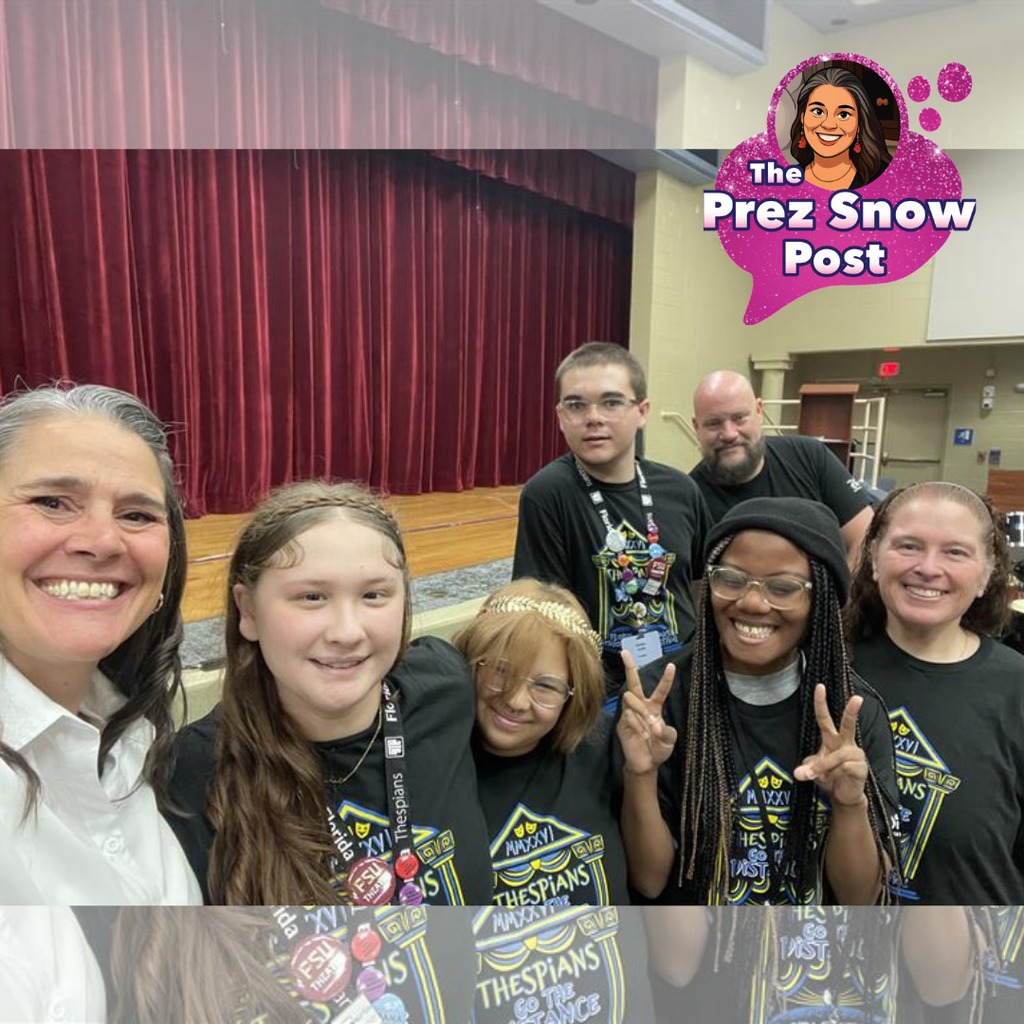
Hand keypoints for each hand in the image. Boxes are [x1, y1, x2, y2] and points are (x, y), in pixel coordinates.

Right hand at [617, 650, 677, 776]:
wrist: (645, 764)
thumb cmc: (658, 749)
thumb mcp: (669, 741)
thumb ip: (667, 732)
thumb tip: (656, 725)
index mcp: (654, 707)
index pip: (661, 690)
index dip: (666, 679)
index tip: (671, 665)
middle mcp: (641, 706)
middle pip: (634, 683)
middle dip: (629, 667)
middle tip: (624, 652)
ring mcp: (629, 713)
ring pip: (630, 698)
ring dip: (640, 710)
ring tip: (648, 727)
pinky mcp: (621, 722)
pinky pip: (628, 715)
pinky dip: (637, 725)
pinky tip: (641, 735)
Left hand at [793, 684, 867, 807]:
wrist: (844, 797)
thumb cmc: (830, 778)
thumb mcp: (813, 771)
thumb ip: (806, 769)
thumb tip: (798, 773)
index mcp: (832, 739)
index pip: (825, 718)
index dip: (821, 702)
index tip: (819, 686)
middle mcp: (846, 744)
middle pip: (848, 725)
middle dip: (852, 711)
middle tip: (857, 698)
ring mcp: (856, 755)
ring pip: (836, 756)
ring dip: (824, 767)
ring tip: (820, 776)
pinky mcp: (861, 767)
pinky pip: (844, 768)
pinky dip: (835, 774)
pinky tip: (838, 779)